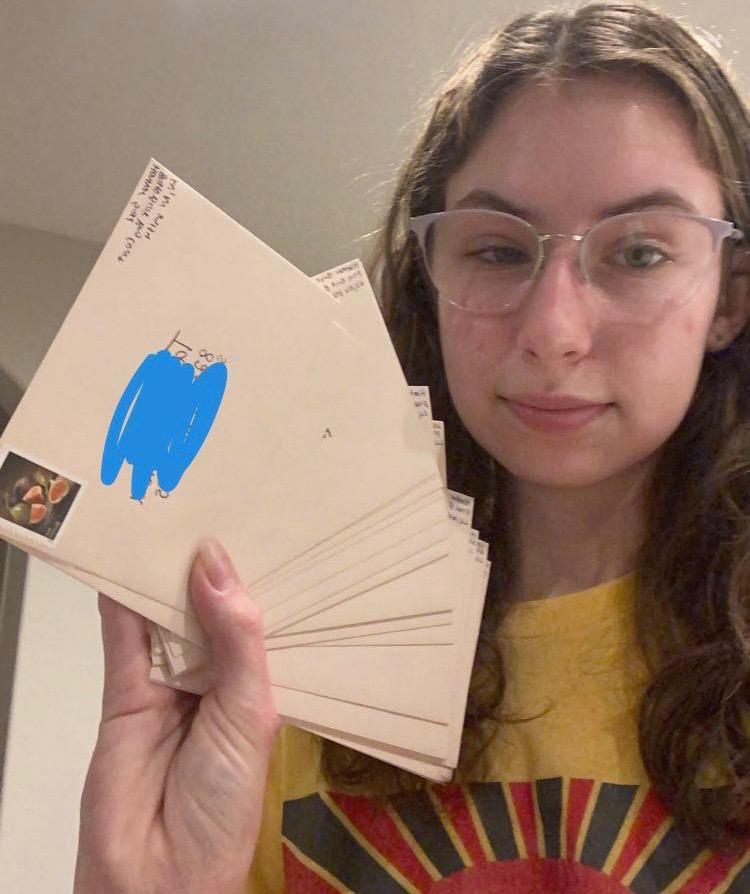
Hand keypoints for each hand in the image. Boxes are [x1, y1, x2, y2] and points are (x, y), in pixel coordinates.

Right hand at [73, 539, 278, 893]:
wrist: (157, 878)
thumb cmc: (224, 800)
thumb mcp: (249, 711)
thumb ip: (236, 638)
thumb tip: (214, 561)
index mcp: (257, 680)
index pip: (258, 615)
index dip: (258, 571)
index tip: (262, 516)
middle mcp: (216, 674)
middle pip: (209, 608)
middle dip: (208, 564)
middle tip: (211, 498)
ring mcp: (171, 680)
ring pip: (166, 614)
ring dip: (164, 572)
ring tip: (170, 513)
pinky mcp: (126, 690)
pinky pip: (124, 636)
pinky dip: (122, 599)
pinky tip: (126, 558)